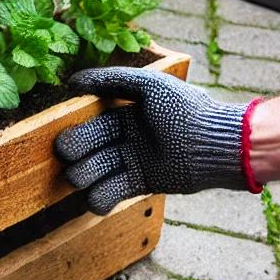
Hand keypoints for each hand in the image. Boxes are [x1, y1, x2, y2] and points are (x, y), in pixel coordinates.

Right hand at [55, 68, 256, 214]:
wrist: (217, 145)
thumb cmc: (185, 109)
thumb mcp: (150, 86)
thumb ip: (112, 79)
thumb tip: (73, 82)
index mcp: (126, 112)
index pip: (91, 123)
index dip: (76, 133)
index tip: (62, 142)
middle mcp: (126, 136)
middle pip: (90, 147)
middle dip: (77, 154)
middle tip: (69, 158)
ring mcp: (133, 161)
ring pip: (98, 171)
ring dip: (85, 177)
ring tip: (79, 178)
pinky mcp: (142, 183)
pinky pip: (113, 193)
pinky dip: (101, 199)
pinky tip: (95, 200)